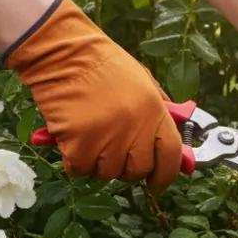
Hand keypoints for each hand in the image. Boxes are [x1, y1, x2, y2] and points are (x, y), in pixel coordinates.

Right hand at [5, 0, 182, 193]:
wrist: (64, 53)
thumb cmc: (103, 65)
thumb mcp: (144, 83)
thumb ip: (159, 113)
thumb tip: (173, 144)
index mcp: (156, 111)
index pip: (171, 156)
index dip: (166, 175)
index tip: (158, 184)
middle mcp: (135, 128)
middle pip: (138, 170)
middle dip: (128, 169)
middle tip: (115, 155)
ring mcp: (107, 137)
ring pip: (107, 172)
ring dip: (99, 163)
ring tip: (91, 138)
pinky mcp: (78, 142)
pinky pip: (80, 168)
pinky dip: (75, 161)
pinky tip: (72, 140)